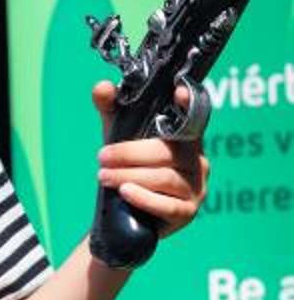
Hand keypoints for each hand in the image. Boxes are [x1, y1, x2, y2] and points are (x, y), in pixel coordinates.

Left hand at [92, 79, 209, 239]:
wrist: (124, 212)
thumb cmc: (128, 166)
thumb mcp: (117, 135)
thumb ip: (110, 109)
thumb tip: (102, 87)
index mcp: (186, 139)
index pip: (193, 118)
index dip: (188, 105)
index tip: (178, 92)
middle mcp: (197, 161)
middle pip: (167, 152)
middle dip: (129, 154)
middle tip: (102, 157)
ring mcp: (196, 187)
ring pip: (164, 178)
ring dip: (129, 176)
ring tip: (104, 176)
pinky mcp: (187, 211)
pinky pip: (167, 205)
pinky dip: (144, 198)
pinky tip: (126, 192)